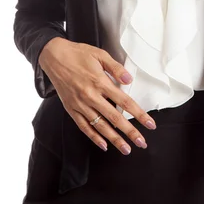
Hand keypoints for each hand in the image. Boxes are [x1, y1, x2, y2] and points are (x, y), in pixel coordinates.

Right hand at [38, 38, 156, 154]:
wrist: (54, 57)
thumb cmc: (78, 54)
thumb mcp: (100, 54)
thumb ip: (116, 68)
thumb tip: (129, 79)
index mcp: (100, 82)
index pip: (124, 102)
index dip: (138, 114)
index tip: (149, 124)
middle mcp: (91, 96)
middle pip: (115, 118)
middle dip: (130, 132)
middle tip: (142, 142)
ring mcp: (80, 104)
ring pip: (100, 126)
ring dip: (115, 139)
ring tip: (126, 149)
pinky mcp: (71, 109)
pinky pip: (84, 127)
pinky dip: (94, 137)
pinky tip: (104, 145)